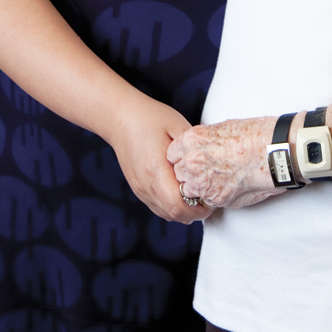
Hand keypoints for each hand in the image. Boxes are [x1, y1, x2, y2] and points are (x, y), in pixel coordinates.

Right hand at [106, 93, 212, 223]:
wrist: (120, 117)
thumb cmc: (149, 118)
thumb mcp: (177, 125)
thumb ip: (193, 146)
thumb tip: (210, 162)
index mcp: (155, 168)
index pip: (177, 205)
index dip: (197, 210)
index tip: (211, 200)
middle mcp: (145, 184)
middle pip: (172, 214)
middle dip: (194, 213)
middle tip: (208, 199)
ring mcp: (140, 188)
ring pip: (165, 214)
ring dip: (183, 211)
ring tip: (197, 195)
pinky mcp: (138, 188)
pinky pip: (157, 206)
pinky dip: (172, 205)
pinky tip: (182, 191)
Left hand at [168, 116, 284, 208]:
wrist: (273, 152)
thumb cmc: (256, 135)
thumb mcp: (224, 127)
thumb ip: (206, 142)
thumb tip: (203, 151)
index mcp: (192, 140)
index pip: (172, 153)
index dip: (183, 156)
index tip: (192, 158)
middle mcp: (192, 161)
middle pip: (178, 173)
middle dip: (189, 173)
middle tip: (207, 170)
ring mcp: (202, 182)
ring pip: (188, 190)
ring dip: (199, 188)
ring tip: (217, 180)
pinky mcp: (215, 198)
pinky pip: (206, 202)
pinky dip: (214, 198)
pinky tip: (228, 188)